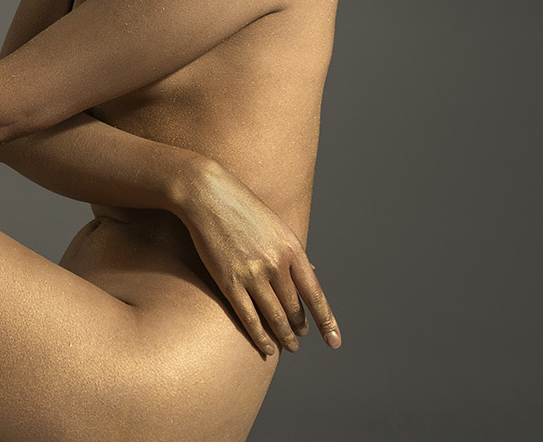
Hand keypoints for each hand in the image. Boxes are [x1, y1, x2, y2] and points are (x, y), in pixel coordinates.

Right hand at [180, 164, 340, 354]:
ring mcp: (252, 274)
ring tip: (289, 347)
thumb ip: (294, 252)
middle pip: (294, 309)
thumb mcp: (277, 226)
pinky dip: (259, 336)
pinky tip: (266, 347)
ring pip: (274, 317)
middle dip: (300, 328)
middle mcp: (276, 264)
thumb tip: (315, 271)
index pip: (315, 294)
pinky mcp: (229, 281)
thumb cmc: (243, 208)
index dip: (326, 321)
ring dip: (284, 336)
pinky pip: (249, 318)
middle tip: (301, 339)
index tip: (334, 340)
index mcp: (292, 249)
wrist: (208, 194)